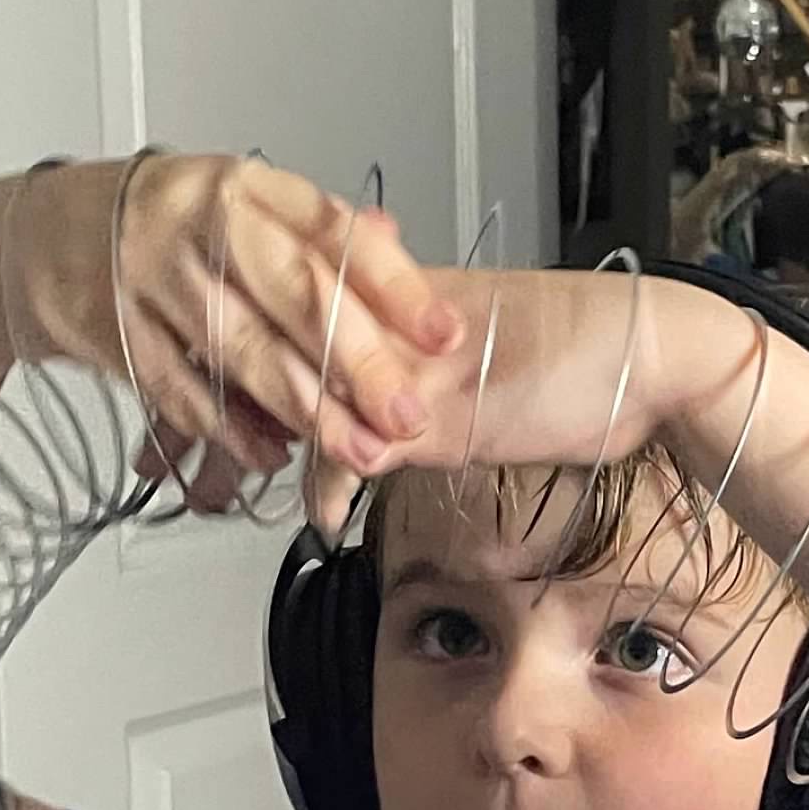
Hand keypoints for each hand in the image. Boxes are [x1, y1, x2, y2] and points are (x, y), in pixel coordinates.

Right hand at [12, 153, 465, 512]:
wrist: (43, 233)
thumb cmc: (164, 227)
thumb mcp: (242, 208)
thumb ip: (315, 236)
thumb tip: (394, 249)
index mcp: (245, 188)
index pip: (333, 233)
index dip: (395, 287)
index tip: (442, 333)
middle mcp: (199, 221)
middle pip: (295, 295)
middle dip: (360, 364)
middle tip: (403, 414)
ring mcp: (150, 274)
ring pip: (242, 349)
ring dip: (305, 411)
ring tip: (356, 448)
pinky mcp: (111, 328)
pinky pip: (181, 388)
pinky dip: (228, 427)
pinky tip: (270, 452)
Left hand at [12, 153, 698, 522]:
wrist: (657, 356)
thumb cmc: (590, 364)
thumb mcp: (488, 379)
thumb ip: (424, 394)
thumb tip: (374, 430)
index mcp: (400, 300)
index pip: (296, 319)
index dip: (237, 353)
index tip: (182, 382)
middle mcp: (391, 327)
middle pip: (272, 352)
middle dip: (208, 397)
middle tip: (150, 448)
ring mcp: (407, 367)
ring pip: (299, 395)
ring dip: (249, 443)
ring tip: (197, 481)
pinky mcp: (438, 410)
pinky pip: (357, 442)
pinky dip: (326, 477)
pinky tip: (310, 509)